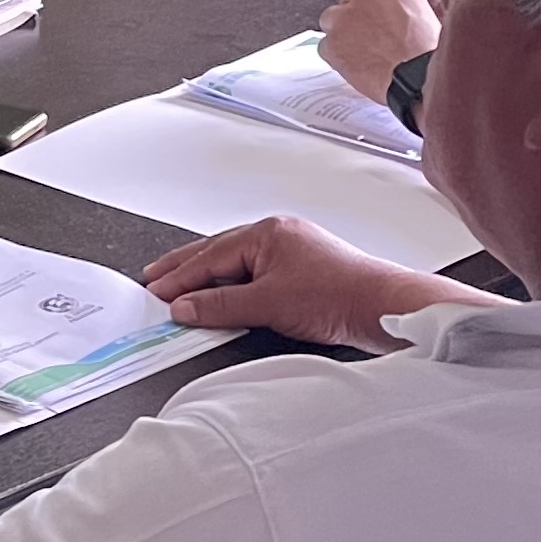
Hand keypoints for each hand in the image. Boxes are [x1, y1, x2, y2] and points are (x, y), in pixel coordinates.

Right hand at [140, 215, 447, 350]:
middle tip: (156, 280)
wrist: (384, 309)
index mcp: (267, 233)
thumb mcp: (269, 304)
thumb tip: (186, 307)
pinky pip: (256, 275)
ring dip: (210, 279)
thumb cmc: (340, 295)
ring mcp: (293, 253)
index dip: (179, 277)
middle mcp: (279, 236)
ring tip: (183, 291)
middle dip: (186, 269)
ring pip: (238, 264)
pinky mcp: (305, 273)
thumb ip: (220, 307)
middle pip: (219, 252)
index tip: (157, 292)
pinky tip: (226, 299)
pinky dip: (234, 287)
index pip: (210, 256)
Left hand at [319, 0, 443, 102]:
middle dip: (358, 21)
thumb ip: (408, 10)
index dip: (379, 13)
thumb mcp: (431, 19)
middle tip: (372, 42)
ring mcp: (344, 16)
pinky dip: (336, 58)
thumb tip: (399, 19)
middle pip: (351, 3)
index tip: (383, 26)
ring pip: (332, 21)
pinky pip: (326, 47)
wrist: (418, 79)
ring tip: (363, 55)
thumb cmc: (429, 56)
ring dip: (343, 36)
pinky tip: (355, 67)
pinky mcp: (331, 41)